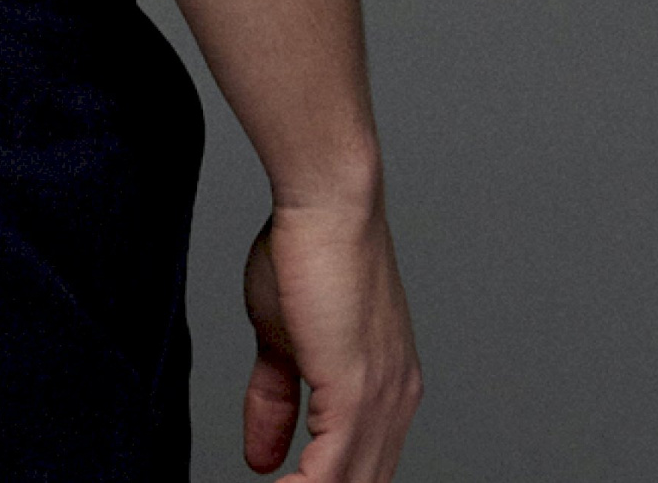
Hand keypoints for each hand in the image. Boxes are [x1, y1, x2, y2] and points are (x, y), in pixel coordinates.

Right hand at [242, 197, 421, 479]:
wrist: (326, 202)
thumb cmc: (307, 250)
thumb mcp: (280, 338)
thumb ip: (277, 400)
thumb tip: (262, 455)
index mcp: (386, 388)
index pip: (360, 466)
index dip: (322, 482)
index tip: (281, 482)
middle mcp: (395, 402)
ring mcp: (381, 402)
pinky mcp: (356, 397)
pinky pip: (330, 476)